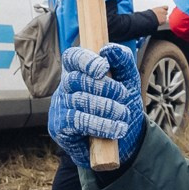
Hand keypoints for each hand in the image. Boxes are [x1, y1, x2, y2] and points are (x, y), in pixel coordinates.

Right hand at [48, 43, 144, 171]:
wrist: (125, 140)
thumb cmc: (123, 106)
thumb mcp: (129, 81)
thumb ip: (123, 61)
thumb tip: (108, 49)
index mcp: (79, 71)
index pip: (73, 57)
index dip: (86, 60)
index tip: (103, 69)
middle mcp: (65, 87)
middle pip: (77, 79)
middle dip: (106, 88)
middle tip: (124, 97)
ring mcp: (59, 106)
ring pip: (79, 100)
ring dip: (107, 108)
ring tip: (124, 115)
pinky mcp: (59, 127)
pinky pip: (77, 121)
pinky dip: (100, 124)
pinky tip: (116, 128)